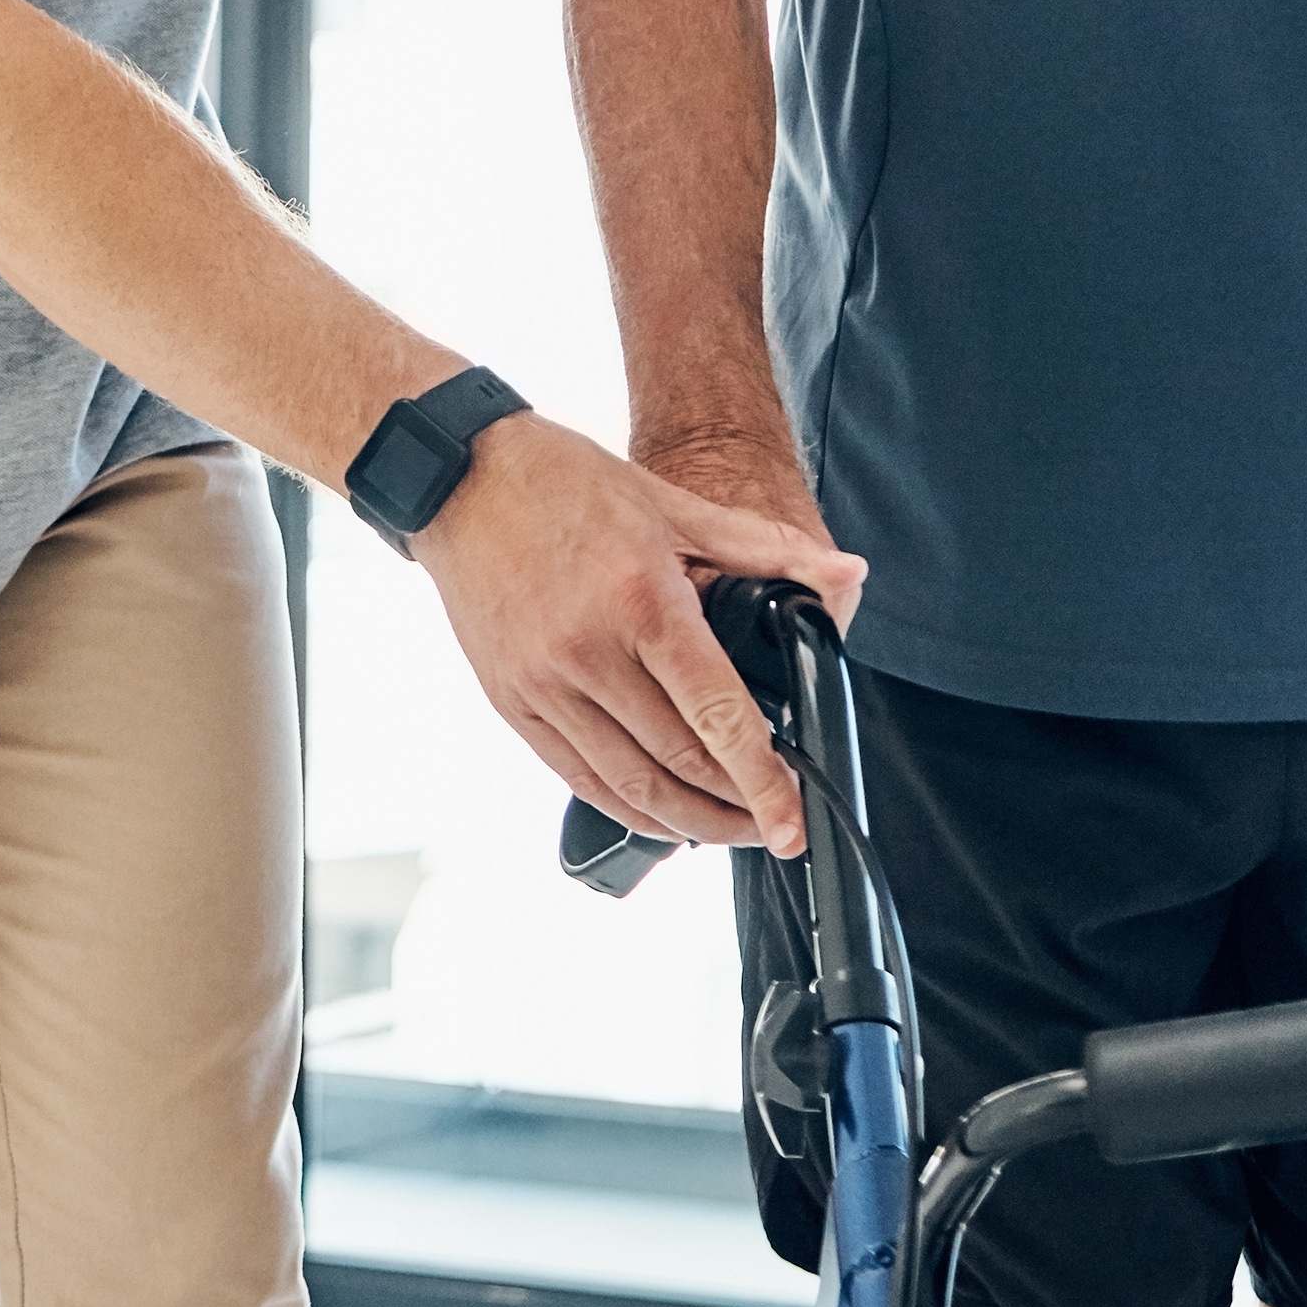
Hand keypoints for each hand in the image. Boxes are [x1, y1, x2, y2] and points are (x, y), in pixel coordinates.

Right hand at [409, 415, 849, 857]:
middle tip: (773, 825)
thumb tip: (847, 575)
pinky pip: (575, 775)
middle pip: (677, 761)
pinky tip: (660, 813)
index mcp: (642, 599)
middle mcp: (589, 650)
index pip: (717, 713)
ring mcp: (544, 682)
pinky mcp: (512, 700)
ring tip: (726, 829)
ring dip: (685, 822)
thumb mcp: (674, 506)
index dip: (763, 779)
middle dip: (735, 809)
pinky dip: (624, 806)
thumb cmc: (565, 482)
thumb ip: (766, 549)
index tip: (792, 819)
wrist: (459, 477)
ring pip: (626, 783)